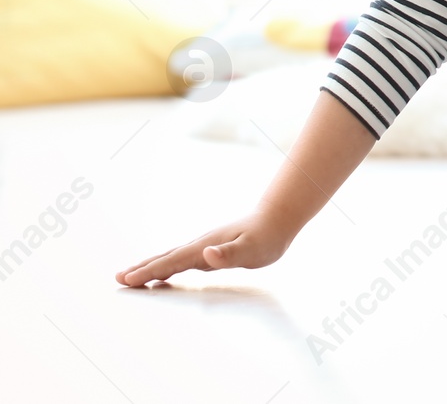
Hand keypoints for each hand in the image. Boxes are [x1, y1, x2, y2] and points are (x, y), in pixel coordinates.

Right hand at [115, 211, 294, 287]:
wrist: (278, 218)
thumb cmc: (267, 236)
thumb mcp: (252, 249)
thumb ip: (229, 254)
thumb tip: (206, 255)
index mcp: (205, 247)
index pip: (172, 261)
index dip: (150, 271)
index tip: (127, 280)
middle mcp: (200, 246)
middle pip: (166, 258)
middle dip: (142, 269)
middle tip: (118, 278)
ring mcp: (204, 248)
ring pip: (172, 259)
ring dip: (151, 268)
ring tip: (130, 277)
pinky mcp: (211, 252)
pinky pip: (183, 262)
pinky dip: (167, 269)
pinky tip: (163, 277)